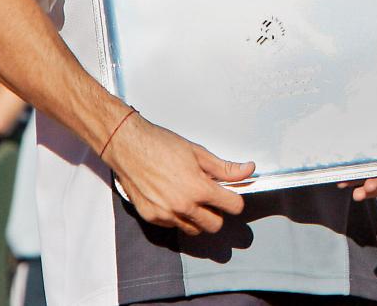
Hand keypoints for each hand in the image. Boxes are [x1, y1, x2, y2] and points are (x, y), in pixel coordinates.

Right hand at [101, 109, 254, 235]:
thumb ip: (224, 168)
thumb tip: (247, 170)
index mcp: (198, 189)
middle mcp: (182, 206)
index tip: (232, 195)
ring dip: (198, 218)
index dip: (236, 200)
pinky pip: (174, 226)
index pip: (232, 207)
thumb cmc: (160, 146)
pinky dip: (179, 217)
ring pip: (194, 230)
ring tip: (193, 198)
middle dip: (218, 213)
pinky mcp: (151, 218)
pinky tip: (175, 199)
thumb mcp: (198, 153)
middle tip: (212, 198)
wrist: (128, 147)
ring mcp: (165, 215)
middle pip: (214, 225)